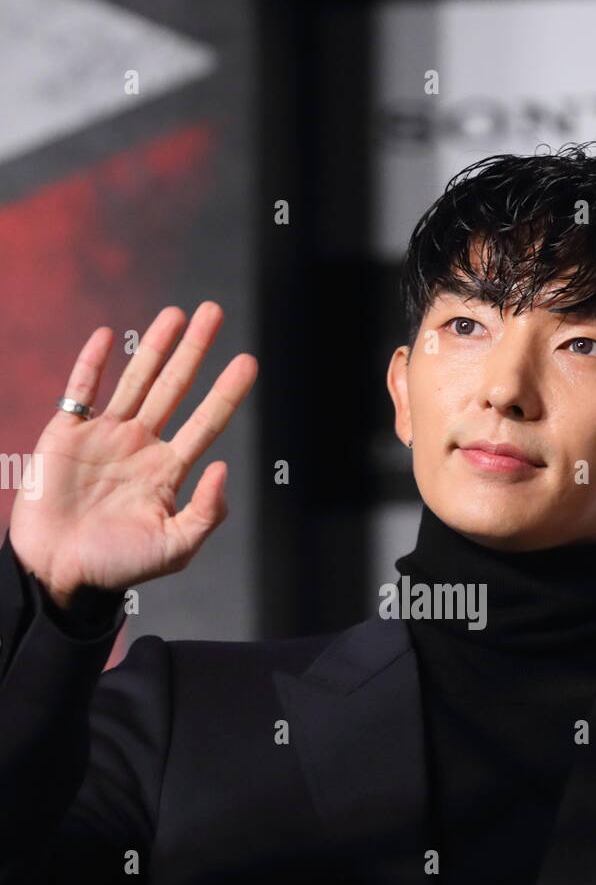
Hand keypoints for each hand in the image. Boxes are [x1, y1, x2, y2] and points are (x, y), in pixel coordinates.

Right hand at [9, 302, 256, 607]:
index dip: (226, 392)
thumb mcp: (175, 548)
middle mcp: (140, 447)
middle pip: (174, 388)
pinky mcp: (65, 433)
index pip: (206, 422)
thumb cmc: (118, 567)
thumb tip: (223, 468)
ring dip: (155, 345)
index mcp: (168, 472)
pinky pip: (81, 390)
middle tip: (215, 311)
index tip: (248, 361)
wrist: (58, 572)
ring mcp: (103, 437)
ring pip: (135, 380)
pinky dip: (93, 362)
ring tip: (177, 313)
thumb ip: (206, 511)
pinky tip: (107, 335)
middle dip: (195, 351)